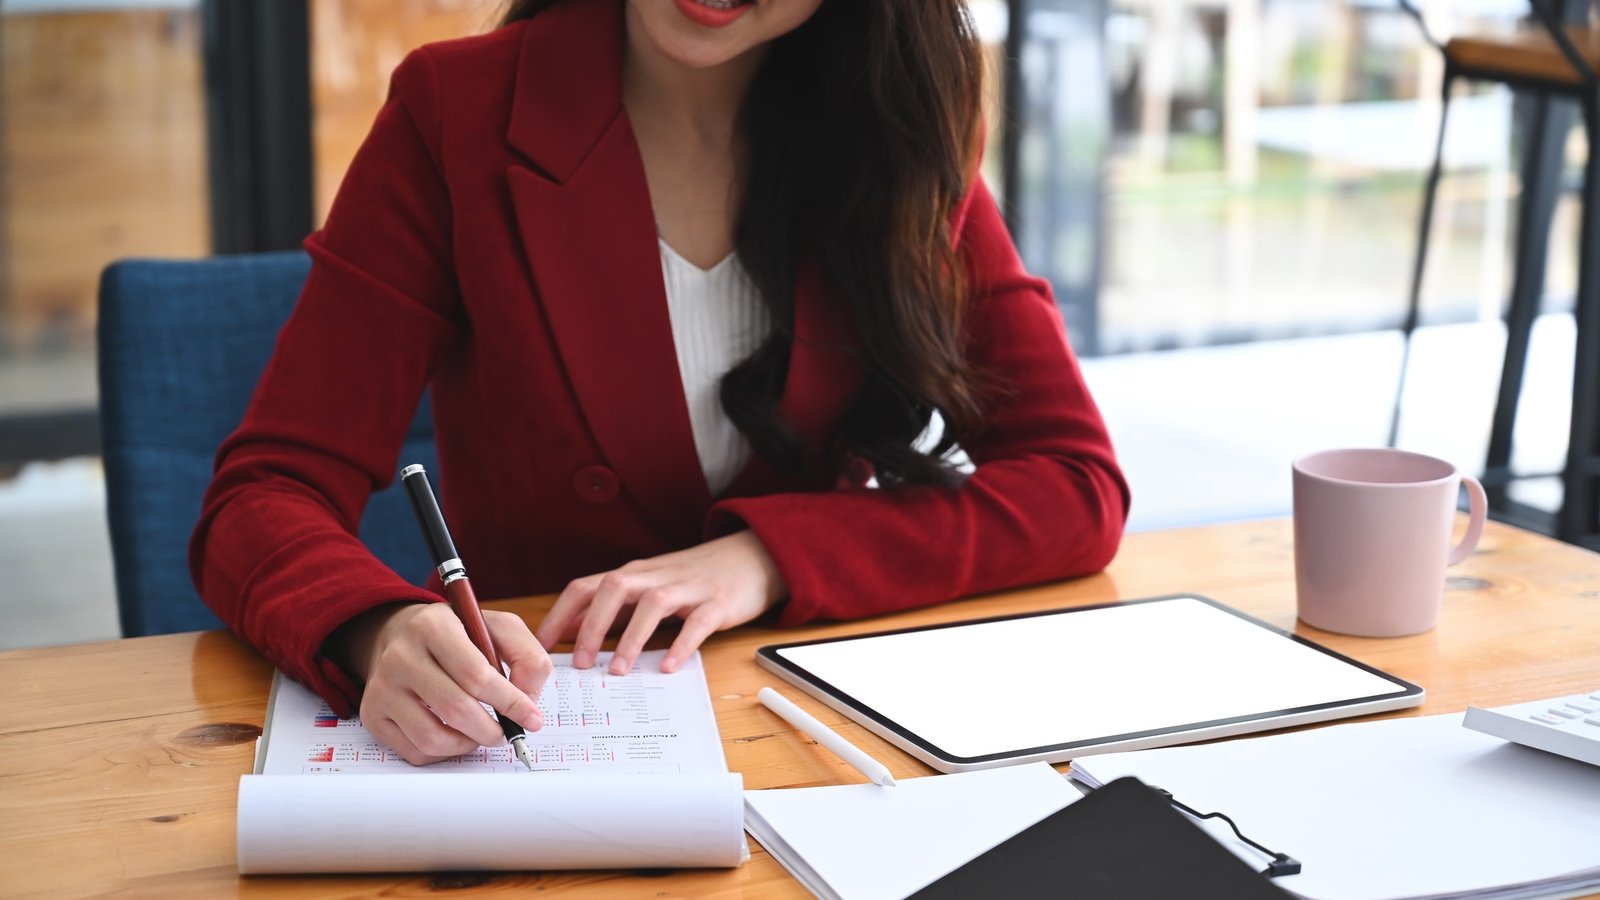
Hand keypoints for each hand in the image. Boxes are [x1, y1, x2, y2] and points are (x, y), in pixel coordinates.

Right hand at [331, 601, 553, 765]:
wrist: (402, 635)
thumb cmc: (459, 635)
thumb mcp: (498, 628)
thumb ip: (527, 658)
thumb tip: (528, 703)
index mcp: (433, 626)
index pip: (476, 675)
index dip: (510, 702)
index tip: (531, 718)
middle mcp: (400, 655)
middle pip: (456, 709)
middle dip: (492, 730)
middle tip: (508, 732)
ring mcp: (382, 687)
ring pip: (433, 738)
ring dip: (468, 744)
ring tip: (482, 733)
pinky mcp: (372, 714)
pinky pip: (415, 751)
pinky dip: (445, 752)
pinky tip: (456, 734)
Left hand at [535, 530, 785, 675]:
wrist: (751, 557)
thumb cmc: (694, 578)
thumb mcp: (648, 587)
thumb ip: (614, 607)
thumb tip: (571, 631)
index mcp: (633, 575)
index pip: (585, 587)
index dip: (560, 615)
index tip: (540, 647)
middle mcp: (655, 577)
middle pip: (613, 589)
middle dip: (592, 625)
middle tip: (579, 663)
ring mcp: (687, 588)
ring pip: (652, 604)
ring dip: (631, 638)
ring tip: (617, 671)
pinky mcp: (717, 602)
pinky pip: (697, 622)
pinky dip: (682, 644)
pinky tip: (670, 666)